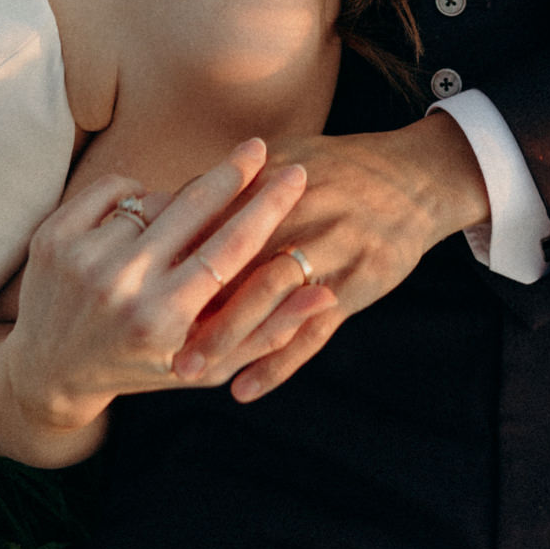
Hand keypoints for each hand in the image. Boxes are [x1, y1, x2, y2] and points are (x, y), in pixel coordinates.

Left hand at [1, 139, 336, 434]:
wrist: (46, 370)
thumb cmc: (142, 366)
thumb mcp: (205, 363)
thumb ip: (266, 329)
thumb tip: (324, 291)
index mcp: (162, 319)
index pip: (230, 249)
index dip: (267, 206)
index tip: (294, 173)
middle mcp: (120, 287)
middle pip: (193, 206)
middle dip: (234, 171)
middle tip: (258, 148)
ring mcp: (81, 258)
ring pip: (154, 198)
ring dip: (178, 198)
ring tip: (186, 213)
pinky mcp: (52, 236)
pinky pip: (114, 187)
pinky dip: (134, 192)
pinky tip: (143, 210)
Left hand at [173, 116, 488, 403]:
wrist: (416, 176)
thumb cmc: (339, 169)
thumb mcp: (286, 160)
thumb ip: (230, 187)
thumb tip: (160, 204)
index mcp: (278, 177)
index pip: (214, 214)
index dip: (174, 248)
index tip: (132, 276)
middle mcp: (304, 209)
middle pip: (236, 257)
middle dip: (191, 296)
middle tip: (145, 332)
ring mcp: (334, 246)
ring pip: (271, 295)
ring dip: (227, 334)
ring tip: (186, 367)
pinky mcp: (360, 281)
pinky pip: (315, 330)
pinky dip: (280, 362)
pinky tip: (246, 389)